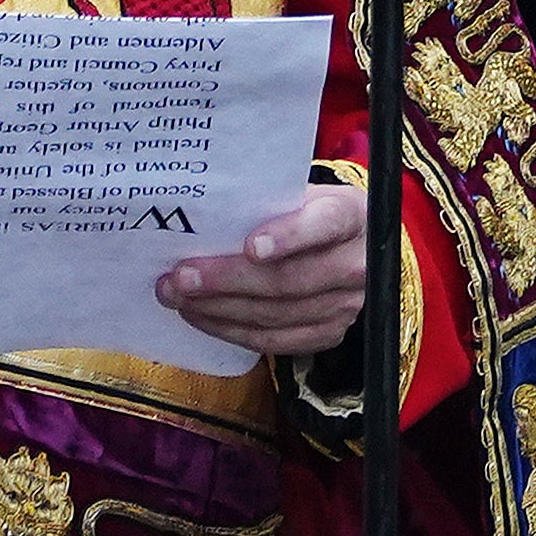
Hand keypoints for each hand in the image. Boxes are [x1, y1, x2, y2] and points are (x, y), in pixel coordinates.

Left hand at [160, 178, 369, 358]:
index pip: (325, 224)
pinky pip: (274, 341)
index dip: (289, 236)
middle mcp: (356, 265)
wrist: (354, 247)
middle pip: (289, 280)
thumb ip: (268, 202)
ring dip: (219, 309)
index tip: (250, 246)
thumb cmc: (315, 214)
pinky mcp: (329, 333)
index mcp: (352, 216)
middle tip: (182, 277)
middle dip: (227, 280)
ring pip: (276, 315)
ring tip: (179, 297)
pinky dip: (231, 330)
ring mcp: (345, 305)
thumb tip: (203, 216)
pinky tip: (202, 316)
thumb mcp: (303, 194)